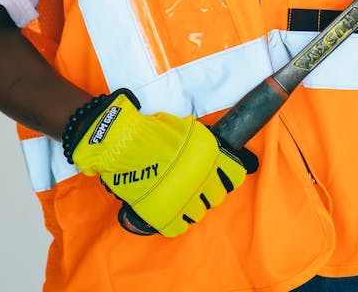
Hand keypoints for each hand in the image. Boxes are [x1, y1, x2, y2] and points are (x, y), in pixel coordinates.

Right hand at [62, 89, 256, 236]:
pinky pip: (180, 227)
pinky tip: (171, 211)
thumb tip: (214, 154)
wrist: (122, 142)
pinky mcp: (166, 214)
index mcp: (209, 155)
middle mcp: (202, 177)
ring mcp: (185, 198)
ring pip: (200, 212)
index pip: (234, 176)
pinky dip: (177, 221)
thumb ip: (202, 144)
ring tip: (179, 196)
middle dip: (207, 191)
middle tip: (194, 185)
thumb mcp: (186, 129)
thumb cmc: (151, 131)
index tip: (219, 177)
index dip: (227, 177)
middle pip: (217, 196)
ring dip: (192, 205)